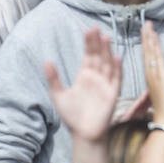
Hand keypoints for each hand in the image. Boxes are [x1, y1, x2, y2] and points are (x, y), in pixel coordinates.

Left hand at [47, 28, 121, 142]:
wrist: (83, 134)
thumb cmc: (72, 116)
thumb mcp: (59, 96)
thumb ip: (54, 79)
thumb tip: (46, 61)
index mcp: (85, 76)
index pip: (88, 55)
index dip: (89, 43)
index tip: (88, 30)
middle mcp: (97, 77)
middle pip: (98, 56)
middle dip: (97, 43)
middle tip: (95, 28)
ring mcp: (106, 84)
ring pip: (108, 64)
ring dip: (107, 52)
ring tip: (105, 38)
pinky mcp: (112, 93)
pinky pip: (116, 78)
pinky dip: (117, 68)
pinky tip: (116, 57)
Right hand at [142, 21, 163, 128]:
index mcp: (151, 78)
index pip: (148, 57)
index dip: (148, 44)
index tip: (147, 33)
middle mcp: (150, 74)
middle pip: (147, 51)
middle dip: (146, 36)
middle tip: (146, 23)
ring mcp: (154, 74)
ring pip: (150, 51)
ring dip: (149, 37)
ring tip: (148, 24)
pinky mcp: (160, 75)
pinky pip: (156, 56)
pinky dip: (153, 45)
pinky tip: (153, 35)